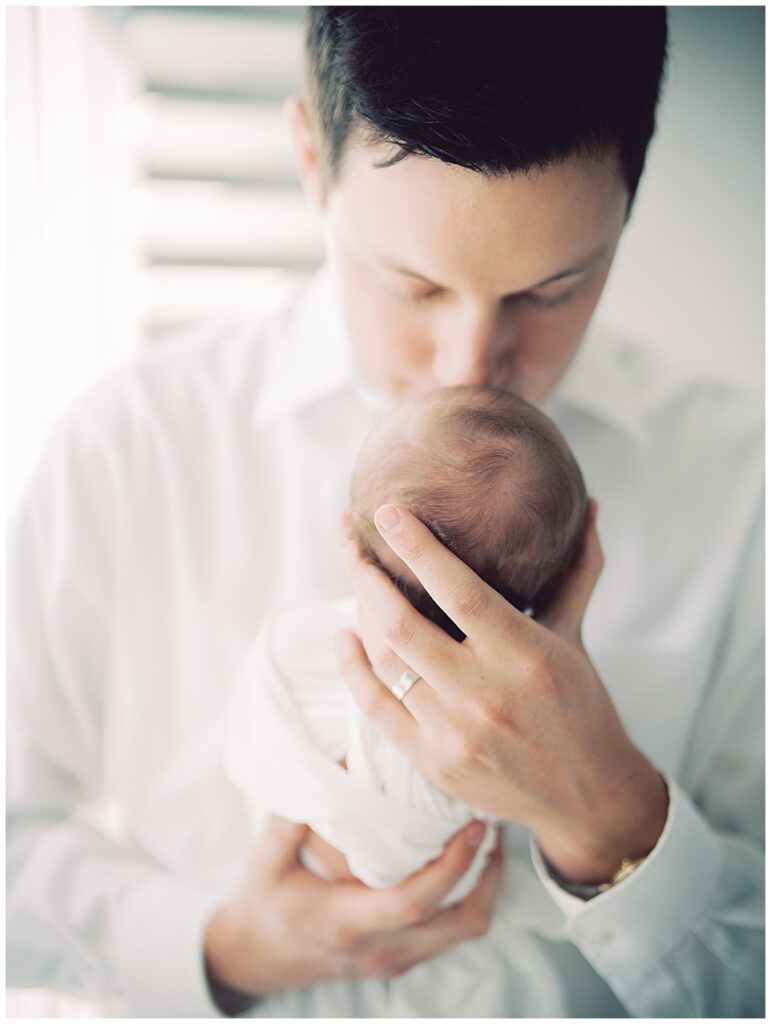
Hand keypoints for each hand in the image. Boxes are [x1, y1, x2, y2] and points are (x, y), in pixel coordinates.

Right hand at [203, 814, 501, 1004]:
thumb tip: (331, 761)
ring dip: (486, 887)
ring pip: (464, 932)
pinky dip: (470, 897)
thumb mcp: (265, 857)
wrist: (254, 959)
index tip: (474, 826)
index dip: (452, 866)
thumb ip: (292, 812)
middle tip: (493, 823)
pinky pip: (453, 933)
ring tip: (488, 839)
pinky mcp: (403, 960)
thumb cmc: (262, 902)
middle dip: (488, 875)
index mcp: (346, 922)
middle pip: (459, 924)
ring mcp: (395, 960)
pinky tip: (467, 861)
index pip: (413, 903)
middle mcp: (380, 949)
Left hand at [337, 501, 668, 883]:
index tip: (386, 511)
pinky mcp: (432, 761)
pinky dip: (352, 668)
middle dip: (365, 573)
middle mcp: (487, 695)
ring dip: (359, 612)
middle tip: (348, 537)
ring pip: (385, 661)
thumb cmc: (581, 702)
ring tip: (354, 576)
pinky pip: (375, 707)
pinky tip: (344, 635)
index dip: (418, 548)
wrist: (587, 796)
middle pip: (403, 624)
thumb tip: (589, 504)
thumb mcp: (576, 634)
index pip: (460, 591)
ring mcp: (455, 733)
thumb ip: (578, 569)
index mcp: (527, 655)